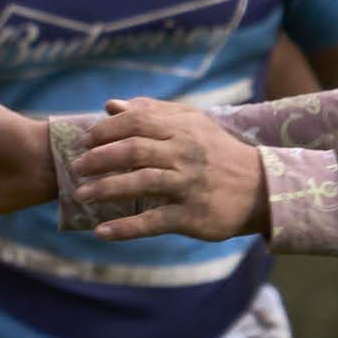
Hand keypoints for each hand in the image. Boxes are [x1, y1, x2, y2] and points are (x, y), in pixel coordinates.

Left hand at [74, 99, 267, 241]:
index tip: (85, 140)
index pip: (137, 122)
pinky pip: (153, 221)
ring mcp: (189, 186)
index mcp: (183, 130)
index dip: (106, 130)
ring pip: (140, 183)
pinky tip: (101, 232)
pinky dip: (125, 228)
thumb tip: (110, 105)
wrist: (261, 189)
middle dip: (99, 158)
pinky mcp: (192, 216)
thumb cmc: (217, 153)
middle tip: (76, 167)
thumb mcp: (191, 126)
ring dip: (105, 189)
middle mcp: (185, 155)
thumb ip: (151, 113)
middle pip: (134, 150)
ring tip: (80, 195)